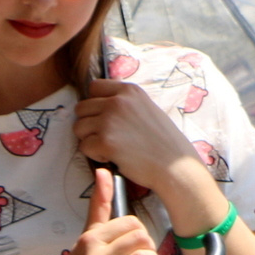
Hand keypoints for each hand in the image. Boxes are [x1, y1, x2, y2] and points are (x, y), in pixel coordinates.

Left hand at [73, 77, 205, 201]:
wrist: (176, 167)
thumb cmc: (165, 142)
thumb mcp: (149, 109)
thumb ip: (127, 101)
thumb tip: (109, 90)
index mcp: (129, 91)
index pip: (94, 87)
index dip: (96, 103)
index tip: (106, 116)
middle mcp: (117, 102)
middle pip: (82, 108)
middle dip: (90, 123)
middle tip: (107, 136)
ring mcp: (110, 121)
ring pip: (79, 127)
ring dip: (90, 139)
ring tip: (111, 147)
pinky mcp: (105, 142)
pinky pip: (84, 147)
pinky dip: (95, 155)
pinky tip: (114, 157)